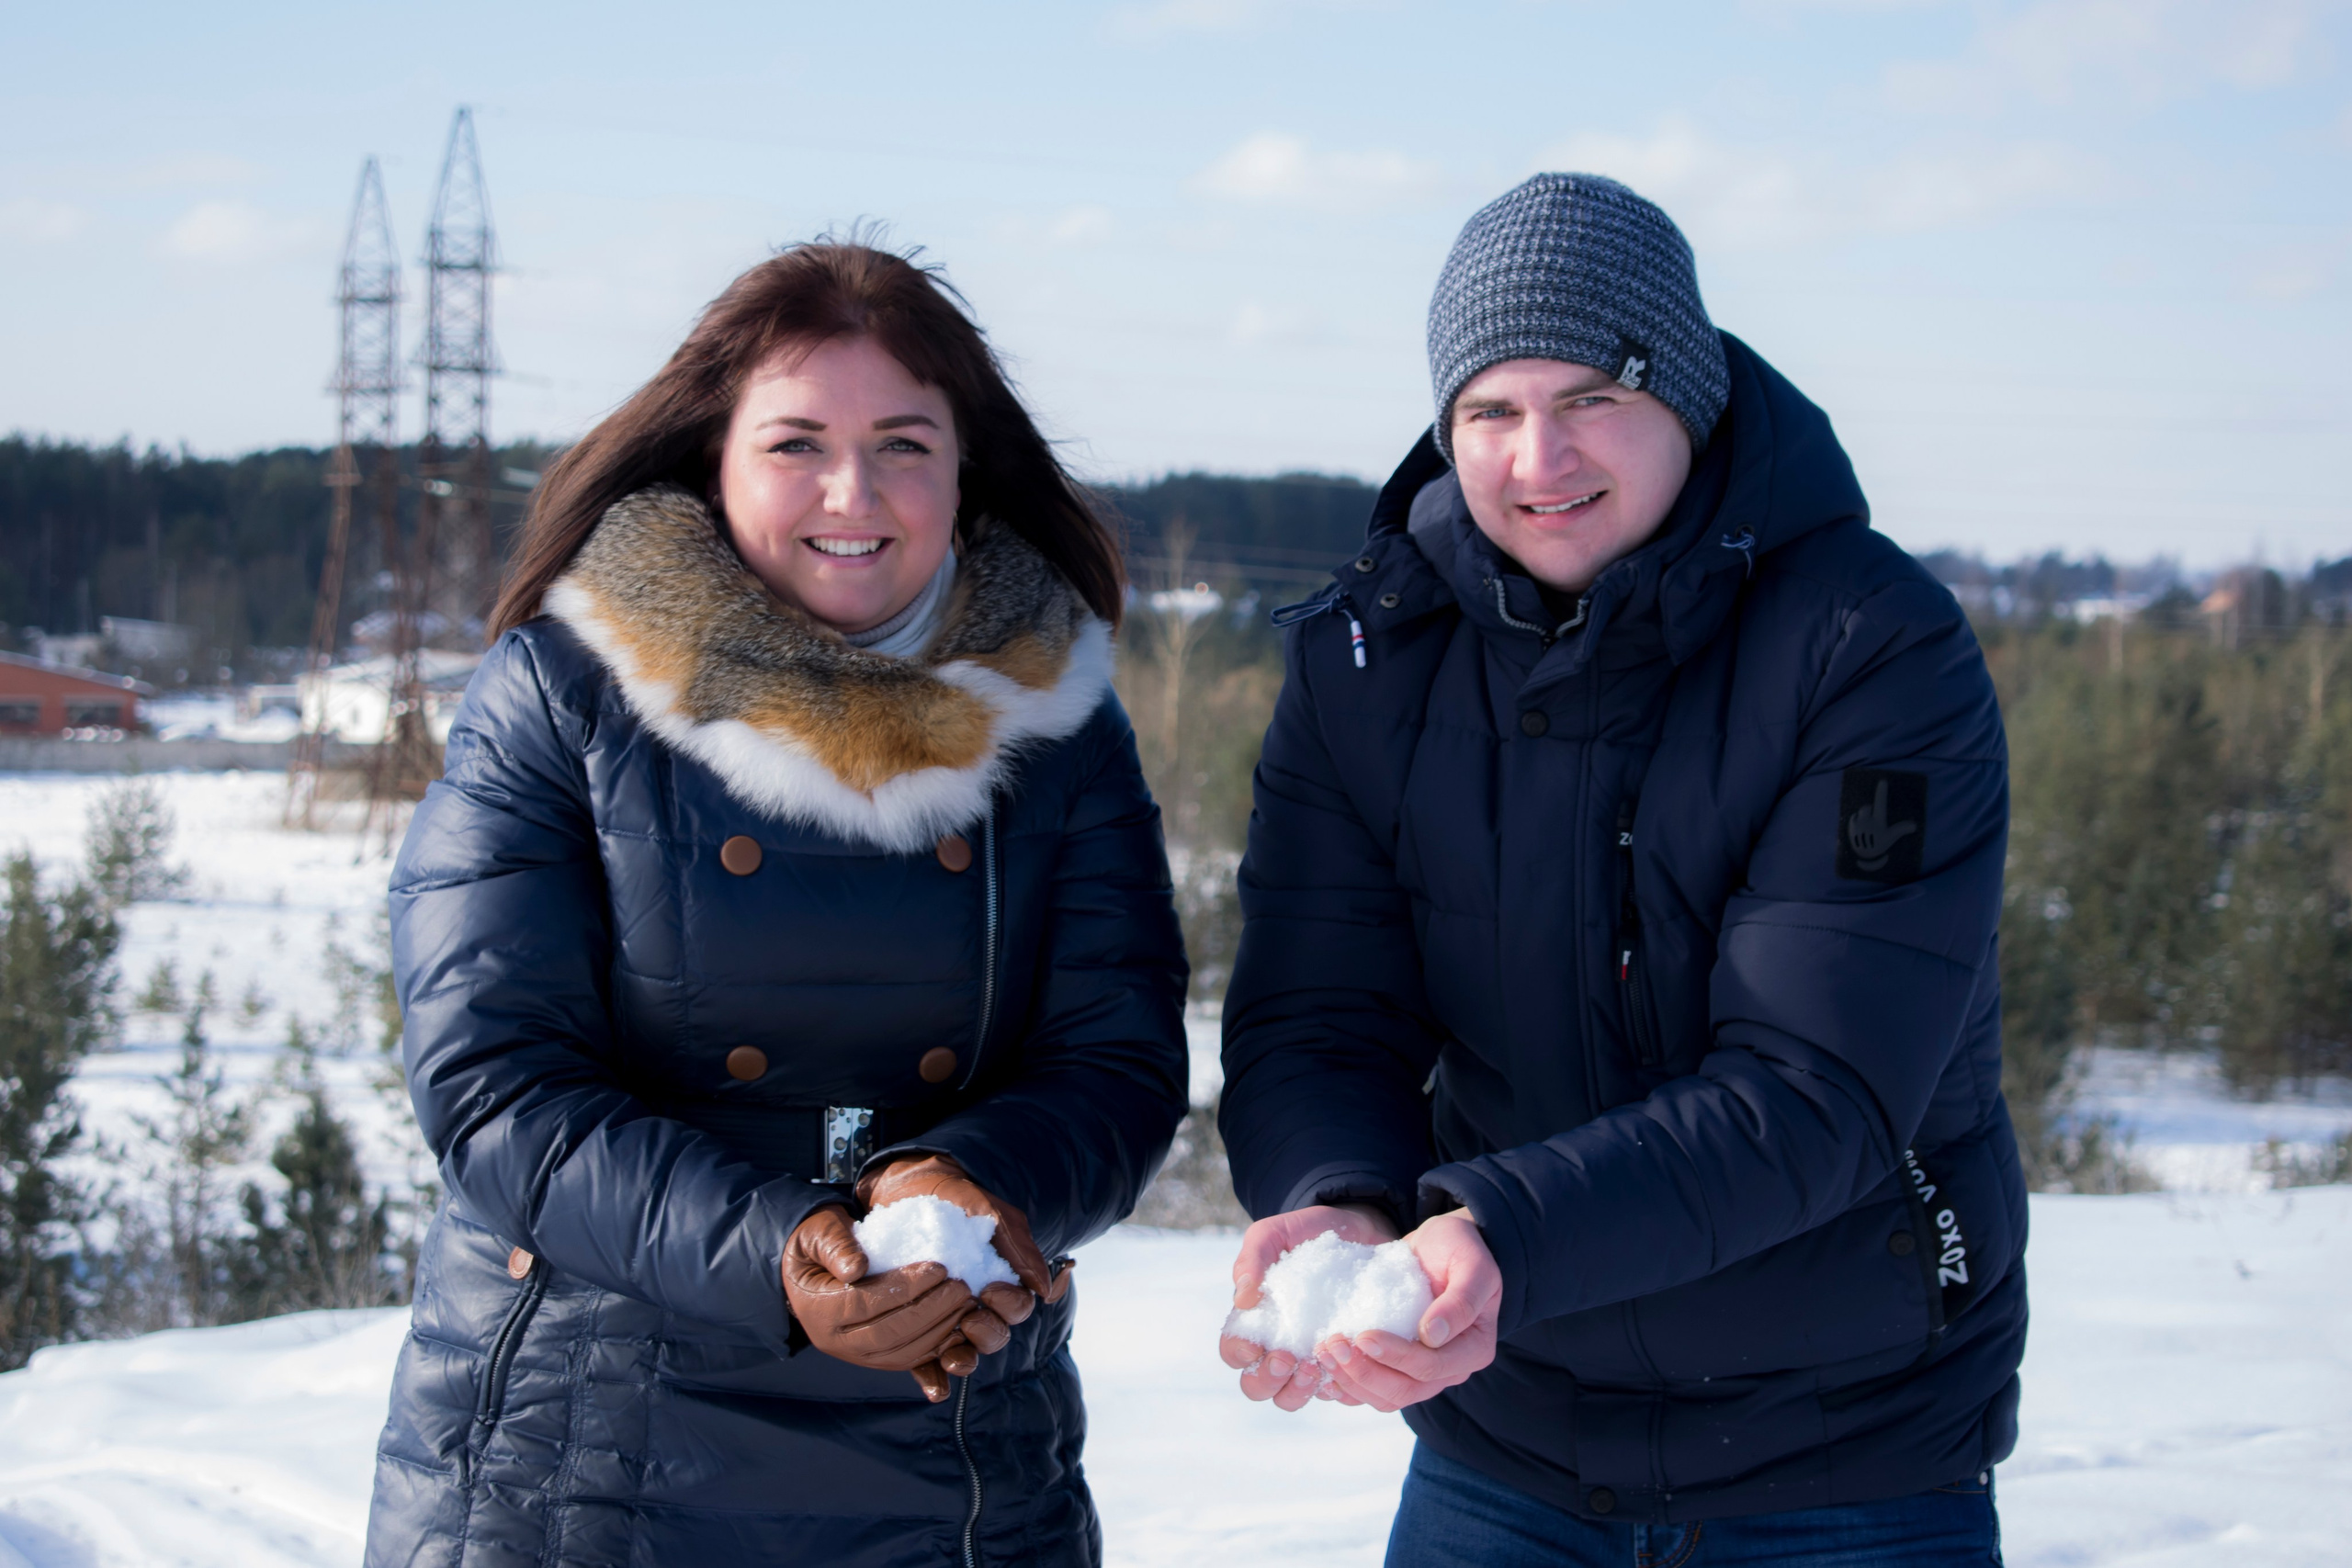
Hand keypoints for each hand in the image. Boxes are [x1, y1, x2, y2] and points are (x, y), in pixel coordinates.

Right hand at [781, 1204, 978, 1402]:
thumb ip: (835, 1245)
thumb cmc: (819, 1244)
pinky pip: (908, 1360)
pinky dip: (936, 1346)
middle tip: (962, 1287)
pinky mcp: (875, 1359)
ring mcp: (856, 1355)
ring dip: (939, 1330)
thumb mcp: (818, 1232)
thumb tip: (856, 1268)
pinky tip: (958, 1323)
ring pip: (902, 1353)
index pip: (865, 1304)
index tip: (939, 1268)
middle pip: (888, 1335)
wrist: (810, 1270)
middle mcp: (835, 1341)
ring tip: (965, 1302)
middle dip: (930, 1311)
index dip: (905, 1288)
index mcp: (818, 1310)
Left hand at [857, 1154, 1066, 1394]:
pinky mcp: (915, 1328)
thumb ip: (1017, 1245)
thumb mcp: (987, 1210)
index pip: (1018, 1307)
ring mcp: (946, 1319)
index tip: (991, 1290)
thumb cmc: (951, 1197)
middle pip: (996, 1336)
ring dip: (964, 1360)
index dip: (1011, 1306)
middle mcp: (977, 1304)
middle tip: (968, 1316)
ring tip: (950, 1354)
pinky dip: (934, 1380)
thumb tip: (1044, 1287)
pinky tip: (934, 1387)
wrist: (902, 1188)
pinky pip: (928, 1364)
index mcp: (1000, 1279)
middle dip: (988, 1333)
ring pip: (967, 1354)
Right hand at [1219, 1203, 1397, 1411]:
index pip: (1233, 1351)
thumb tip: (1242, 1300)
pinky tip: (1346, 1370)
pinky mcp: (1344, 1363)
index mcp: (1255, 1320)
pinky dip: (1337, 1390)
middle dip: (1268, 1379)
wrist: (1359, 1230)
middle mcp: (1278, 1346)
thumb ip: (1253, 1258)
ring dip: (1298, 1391)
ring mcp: (1310, 1358)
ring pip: (1290, 1399)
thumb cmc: (1308, 1233)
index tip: (1258, 1344)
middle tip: (1290, 1359)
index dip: (1240, 1354)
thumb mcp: (1276, 1234)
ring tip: (1317, 1367)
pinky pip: (1335, 1394)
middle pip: (1257, 1386)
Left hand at [1314, 1210, 1500, 1412]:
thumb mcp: (1470, 1264)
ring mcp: (1421, 1372)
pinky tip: (1322, 1367)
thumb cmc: (1459, 1250)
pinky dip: (1345, 1384)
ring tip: (1322, 1351)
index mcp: (1473, 1350)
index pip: (1431, 1368)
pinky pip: (1370, 1388)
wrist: (1442, 1245)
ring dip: (1350, 1379)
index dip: (1396, 1357)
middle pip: (1403, 1390)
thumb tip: (1432, 1336)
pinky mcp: (1396, 1364)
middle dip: (1364, 1372)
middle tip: (1332, 1344)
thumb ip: (1460, 1300)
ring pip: (1384, 1396)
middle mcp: (1448, 1369)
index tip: (1363, 1336)